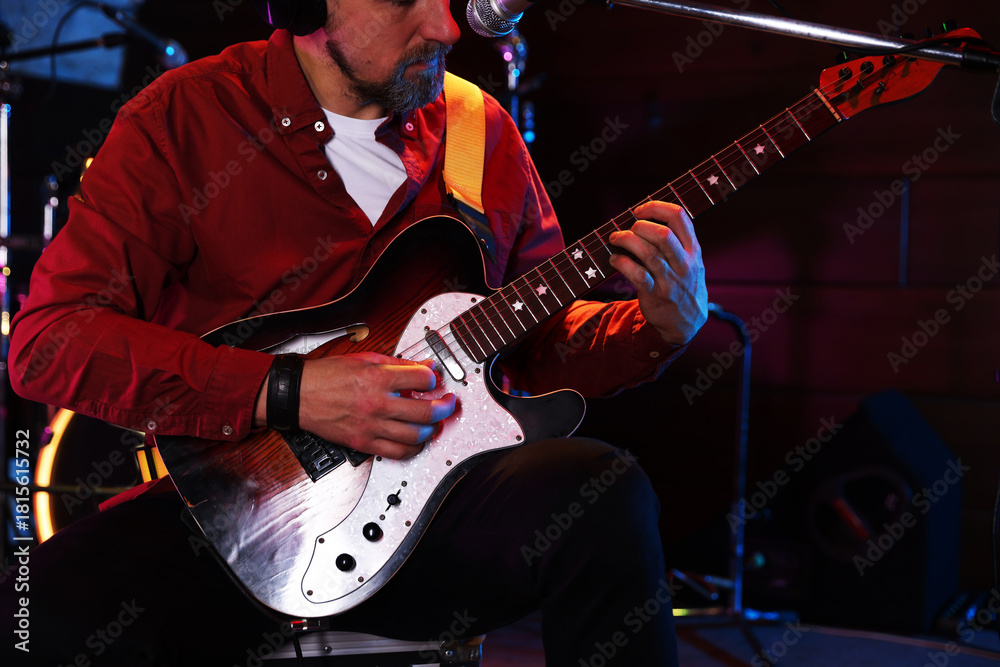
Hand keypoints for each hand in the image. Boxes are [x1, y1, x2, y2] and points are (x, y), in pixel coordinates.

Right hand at [256, 352, 456, 459]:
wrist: (298, 395)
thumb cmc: (326, 376)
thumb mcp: (364, 359)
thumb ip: (397, 364)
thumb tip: (423, 366)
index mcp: (377, 378)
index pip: (422, 380)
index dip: (433, 379)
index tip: (434, 381)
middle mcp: (377, 404)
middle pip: (425, 412)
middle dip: (444, 407)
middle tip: (448, 403)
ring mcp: (371, 426)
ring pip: (415, 436)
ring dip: (431, 429)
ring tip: (433, 422)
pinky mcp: (363, 443)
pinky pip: (397, 452)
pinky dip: (413, 448)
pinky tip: (416, 440)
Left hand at [608, 201, 707, 345]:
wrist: (687, 322)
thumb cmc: (684, 284)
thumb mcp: (692, 261)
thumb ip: (677, 241)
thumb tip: (645, 217)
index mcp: (694, 250)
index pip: (679, 217)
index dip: (656, 207)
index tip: (639, 210)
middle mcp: (684, 264)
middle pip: (662, 234)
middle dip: (639, 226)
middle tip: (628, 229)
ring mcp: (670, 281)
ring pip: (647, 253)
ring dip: (626, 241)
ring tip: (615, 238)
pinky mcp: (655, 295)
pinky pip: (636, 275)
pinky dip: (621, 263)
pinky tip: (615, 259)